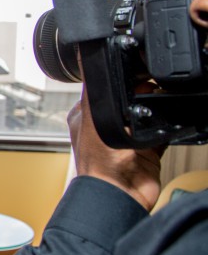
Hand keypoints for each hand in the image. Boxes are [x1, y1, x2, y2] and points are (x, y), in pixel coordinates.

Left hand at [68, 85, 164, 210]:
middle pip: (128, 99)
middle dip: (141, 93)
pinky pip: (163, 132)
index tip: (133, 75)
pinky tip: (166, 124)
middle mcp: (105, 127)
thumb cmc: (99, 165)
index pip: (103, 88)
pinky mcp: (148, 150)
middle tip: (148, 93)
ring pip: (147, 113)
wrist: (121, 195)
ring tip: (155, 110)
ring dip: (155, 109)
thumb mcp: (92, 117)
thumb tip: (88, 59)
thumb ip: (94, 90)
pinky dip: (168, 127)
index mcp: (85, 116)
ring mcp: (128, 139)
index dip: (120, 79)